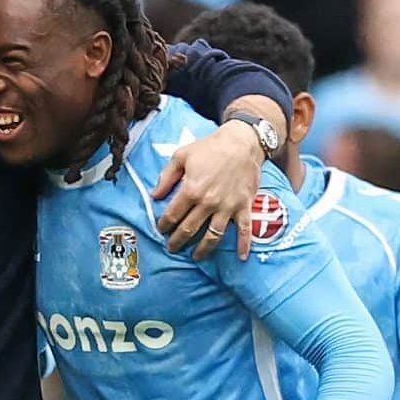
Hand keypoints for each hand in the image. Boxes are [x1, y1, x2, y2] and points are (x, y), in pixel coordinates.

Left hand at [151, 121, 264, 259]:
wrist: (242, 142)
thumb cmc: (210, 147)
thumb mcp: (181, 155)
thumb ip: (166, 177)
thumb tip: (154, 195)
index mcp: (191, 189)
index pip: (172, 215)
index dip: (164, 225)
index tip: (161, 230)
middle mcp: (208, 202)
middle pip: (189, 229)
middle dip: (178, 241)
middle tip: (172, 248)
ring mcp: (227, 207)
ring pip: (213, 235)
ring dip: (203, 249)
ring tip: (195, 256)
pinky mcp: (244, 206)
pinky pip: (245, 229)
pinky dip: (244, 245)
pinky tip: (241, 257)